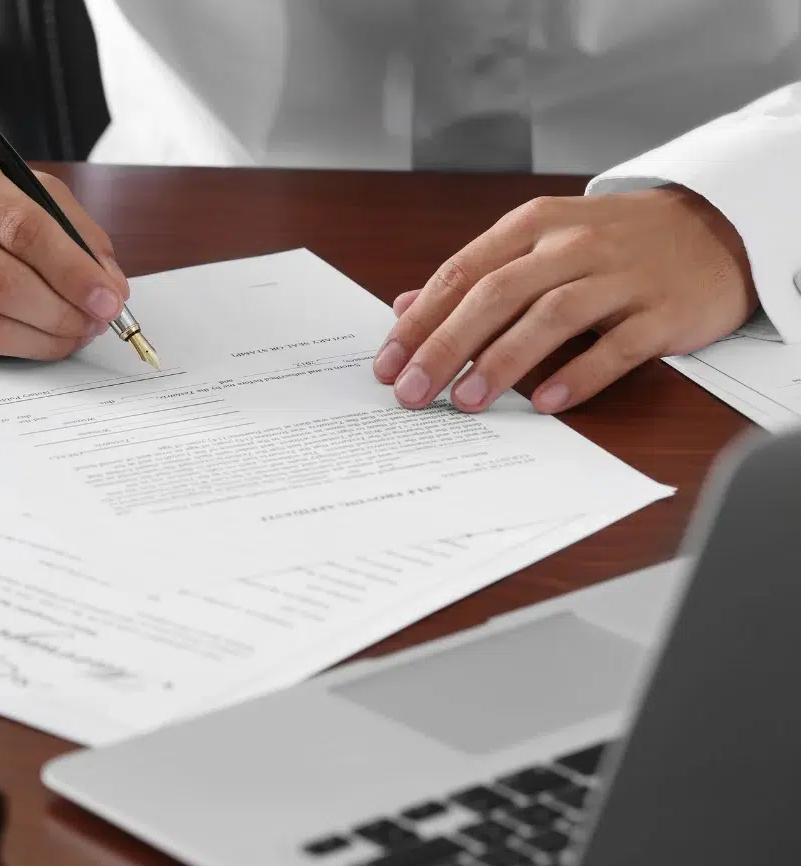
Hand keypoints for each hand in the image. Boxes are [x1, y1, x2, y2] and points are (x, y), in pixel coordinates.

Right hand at [0, 144, 129, 359]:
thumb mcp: (15, 185)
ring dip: (43, 340)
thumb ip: (69, 227)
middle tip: (96, 323)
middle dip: (63, 313)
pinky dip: (12, 347)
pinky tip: (34, 338)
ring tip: (74, 335)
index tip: (110, 298)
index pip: (24, 229)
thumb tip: (110, 286)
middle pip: (4, 284)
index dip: (74, 271)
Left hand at [373, 186, 758, 413]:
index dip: (420, 322)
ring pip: (550, 316)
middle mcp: (573, 245)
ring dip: (503, 361)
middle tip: (413, 391)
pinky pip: (616, 346)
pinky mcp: (663, 310)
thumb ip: (474, 275)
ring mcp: (621, 276)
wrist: (716, 227)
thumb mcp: (540, 242)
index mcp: (533, 226)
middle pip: (496, 295)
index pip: (461, 273)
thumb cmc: (614, 242)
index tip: (387, 364)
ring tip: (466, 400)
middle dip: (446, 346)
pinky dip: (579, 375)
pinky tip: (546, 402)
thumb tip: (405, 309)